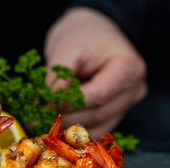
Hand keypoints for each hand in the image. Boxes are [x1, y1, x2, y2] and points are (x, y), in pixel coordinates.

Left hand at [45, 8, 146, 137]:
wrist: (91, 33)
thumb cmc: (81, 36)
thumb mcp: (66, 50)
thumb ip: (57, 79)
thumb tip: (44, 107)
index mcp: (129, 68)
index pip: (99, 95)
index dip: (70, 104)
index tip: (44, 107)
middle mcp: (134, 89)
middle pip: (97, 114)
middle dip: (65, 118)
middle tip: (36, 119)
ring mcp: (126, 104)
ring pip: (96, 126)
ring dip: (67, 128)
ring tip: (41, 123)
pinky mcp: (115, 113)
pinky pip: (95, 129)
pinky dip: (74, 131)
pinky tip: (55, 126)